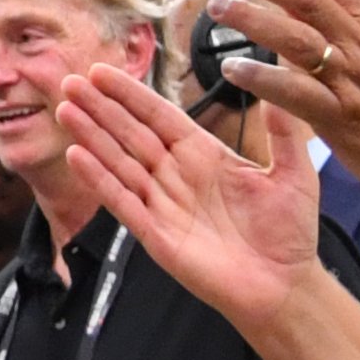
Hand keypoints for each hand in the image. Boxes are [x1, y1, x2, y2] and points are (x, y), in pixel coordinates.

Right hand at [50, 54, 327, 338]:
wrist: (285, 288)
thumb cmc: (290, 233)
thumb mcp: (295, 174)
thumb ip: (284, 132)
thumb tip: (279, 84)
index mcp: (203, 154)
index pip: (159, 115)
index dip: (130, 94)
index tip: (102, 71)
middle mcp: (177, 174)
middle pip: (131, 133)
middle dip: (100, 107)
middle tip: (70, 81)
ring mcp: (163, 204)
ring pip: (119, 162)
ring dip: (92, 136)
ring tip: (65, 110)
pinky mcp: (155, 234)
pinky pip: (122, 201)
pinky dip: (98, 179)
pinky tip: (76, 156)